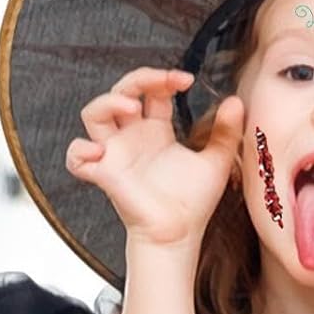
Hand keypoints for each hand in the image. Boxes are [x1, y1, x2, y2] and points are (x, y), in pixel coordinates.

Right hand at [66, 68, 244, 250]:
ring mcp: (116, 154)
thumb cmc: (192, 203)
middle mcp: (132, 138)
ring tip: (132, 106)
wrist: (179, 235)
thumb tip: (236, 102)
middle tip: (163, 82)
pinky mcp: (105, 174)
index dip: (163, 78)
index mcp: (156, 130)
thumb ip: (226, 132)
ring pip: (94, 114)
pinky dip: (80, 151)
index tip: (186, 80)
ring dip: (108, 102)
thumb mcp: (217, 161)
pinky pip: (77, 159)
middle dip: (139, 79)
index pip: (151, 91)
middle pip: (120, 92)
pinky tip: (98, 150)